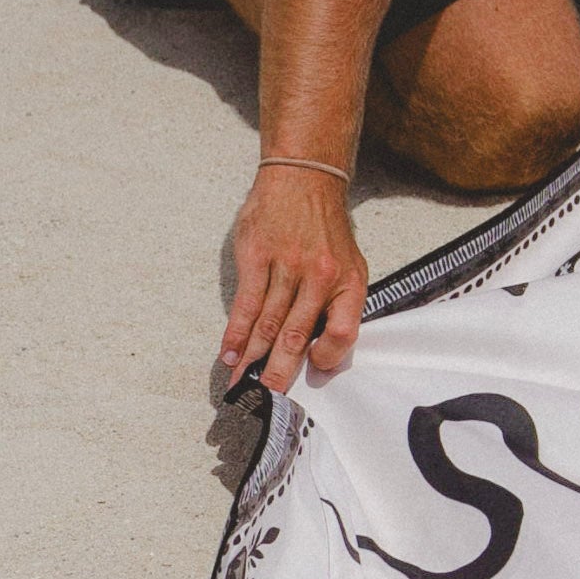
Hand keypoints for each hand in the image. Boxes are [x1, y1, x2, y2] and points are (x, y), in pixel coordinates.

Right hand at [221, 166, 367, 389]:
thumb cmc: (326, 230)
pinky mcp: (258, 256)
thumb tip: (321, 350)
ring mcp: (287, 266)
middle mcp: (320, 276)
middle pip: (297, 335)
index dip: (328, 357)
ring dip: (251, 360)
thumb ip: (339, 303)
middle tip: (266, 399)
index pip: (344, 331)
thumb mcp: (350, 263)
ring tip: (241, 387)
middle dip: (278, 373)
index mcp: (349, 280)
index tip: (312, 372)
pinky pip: (246, 304)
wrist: (305, 179)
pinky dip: (236, 333)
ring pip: (267, 324)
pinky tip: (230, 354)